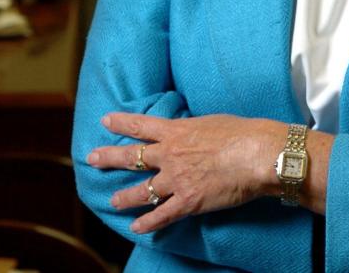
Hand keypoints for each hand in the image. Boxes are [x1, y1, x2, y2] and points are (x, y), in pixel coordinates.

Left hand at [87, 112, 281, 233]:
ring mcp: (176, 180)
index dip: (121, 123)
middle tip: (92, 158)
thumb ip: (196, 129)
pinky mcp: (188, 201)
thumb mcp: (212, 121)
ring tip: (113, 201)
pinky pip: (162, 215)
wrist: (256, 154)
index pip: (141, 125)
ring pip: (142, 190)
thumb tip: (196, 132)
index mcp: (177, 131)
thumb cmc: (242, 132)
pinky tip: (137, 228)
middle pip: (132, 157)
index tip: (105, 120)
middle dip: (109, 158)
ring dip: (125, 197)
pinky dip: (148, 223)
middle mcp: (170, 155)